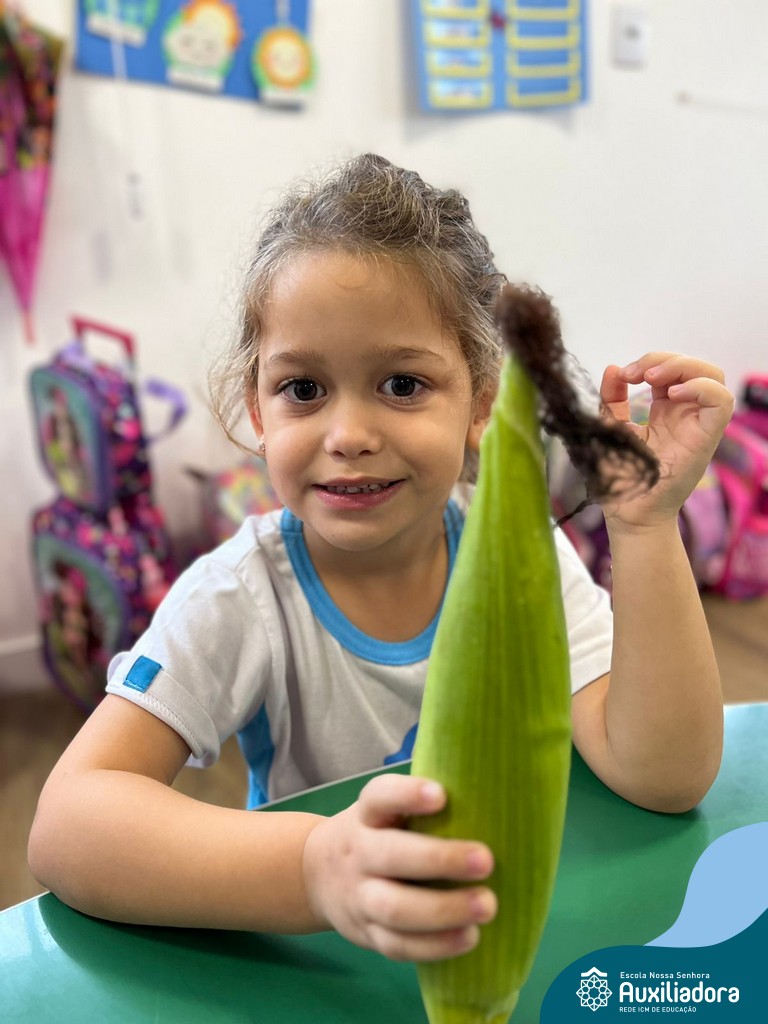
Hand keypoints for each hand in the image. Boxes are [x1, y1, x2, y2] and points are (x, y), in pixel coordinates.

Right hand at [301, 774, 495, 961]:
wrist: (316, 874)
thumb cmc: (376, 833)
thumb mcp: (384, 811)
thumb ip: (421, 806)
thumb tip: (490, 796)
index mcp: (367, 815)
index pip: (380, 797)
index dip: (407, 794)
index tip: (441, 795)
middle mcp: (359, 853)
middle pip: (391, 855)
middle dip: (439, 859)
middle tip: (486, 860)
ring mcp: (360, 897)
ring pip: (395, 908)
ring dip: (444, 910)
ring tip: (487, 905)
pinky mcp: (367, 935)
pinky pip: (398, 946)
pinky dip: (435, 946)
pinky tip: (469, 937)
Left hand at [599, 352, 733, 528]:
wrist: (628, 514)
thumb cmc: (620, 478)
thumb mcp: (609, 429)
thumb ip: (612, 400)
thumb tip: (613, 369)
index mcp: (664, 410)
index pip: (670, 370)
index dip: (650, 362)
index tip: (623, 374)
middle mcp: (684, 414)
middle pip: (694, 367)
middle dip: (665, 359)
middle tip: (636, 372)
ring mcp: (697, 425)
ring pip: (713, 377)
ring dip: (684, 366)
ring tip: (653, 377)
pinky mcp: (706, 438)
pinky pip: (721, 403)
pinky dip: (702, 388)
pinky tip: (672, 393)